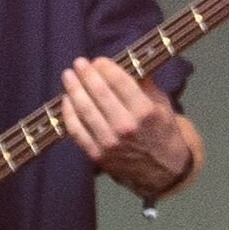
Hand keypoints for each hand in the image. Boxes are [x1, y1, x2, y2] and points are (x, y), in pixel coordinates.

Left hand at [62, 54, 197, 200]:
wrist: (162, 169)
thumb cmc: (163, 131)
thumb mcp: (163, 104)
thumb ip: (145, 84)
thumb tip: (127, 62)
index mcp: (145, 111)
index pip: (119, 82)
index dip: (105, 67)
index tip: (98, 60)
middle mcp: (126, 126)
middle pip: (99, 93)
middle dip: (86, 75)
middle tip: (79, 63)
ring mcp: (109, 142)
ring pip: (85, 110)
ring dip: (74, 90)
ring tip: (68, 77)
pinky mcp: (96, 154)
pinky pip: (77, 130)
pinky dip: (68, 113)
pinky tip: (66, 100)